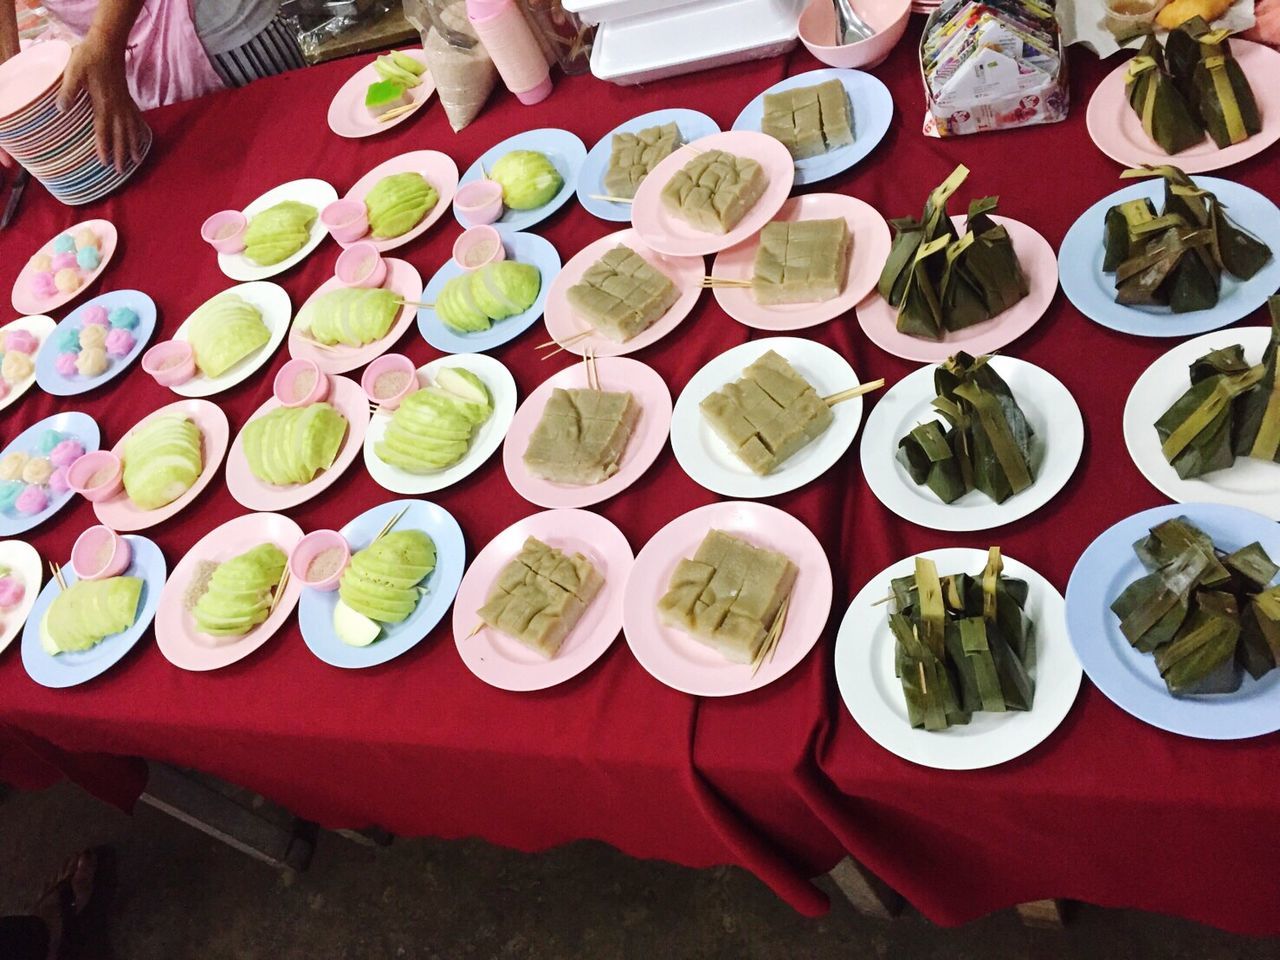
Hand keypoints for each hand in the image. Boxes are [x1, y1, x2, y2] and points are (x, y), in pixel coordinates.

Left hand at [57, 35, 144, 172]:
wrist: (107, 44)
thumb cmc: (89, 57)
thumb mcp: (73, 71)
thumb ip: (68, 91)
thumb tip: (60, 109)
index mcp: (104, 103)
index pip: (103, 130)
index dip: (104, 147)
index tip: (105, 163)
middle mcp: (117, 107)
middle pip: (121, 135)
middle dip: (121, 154)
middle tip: (121, 172)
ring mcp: (124, 103)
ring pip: (131, 129)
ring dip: (133, 146)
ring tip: (136, 161)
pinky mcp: (127, 98)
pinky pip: (136, 118)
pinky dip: (140, 130)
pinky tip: (142, 138)